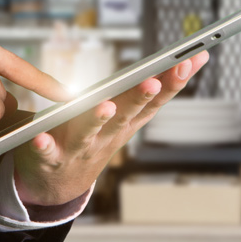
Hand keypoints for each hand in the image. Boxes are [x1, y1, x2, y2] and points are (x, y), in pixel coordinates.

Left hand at [13, 51, 208, 207]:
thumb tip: (199, 57)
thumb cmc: (98, 137)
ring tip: (106, 106)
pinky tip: (41, 136)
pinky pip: (46, 152)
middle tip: (152, 80)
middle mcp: (107, 135)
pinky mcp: (50, 158)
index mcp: (126, 122)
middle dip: (140, 98)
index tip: (187, 61)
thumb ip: (157, 87)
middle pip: (126, 115)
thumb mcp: (130, 114)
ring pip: (90, 132)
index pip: (154, 101)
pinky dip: (44, 145)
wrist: (59, 183)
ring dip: (98, 119)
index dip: (171, 83)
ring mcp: (80, 148)